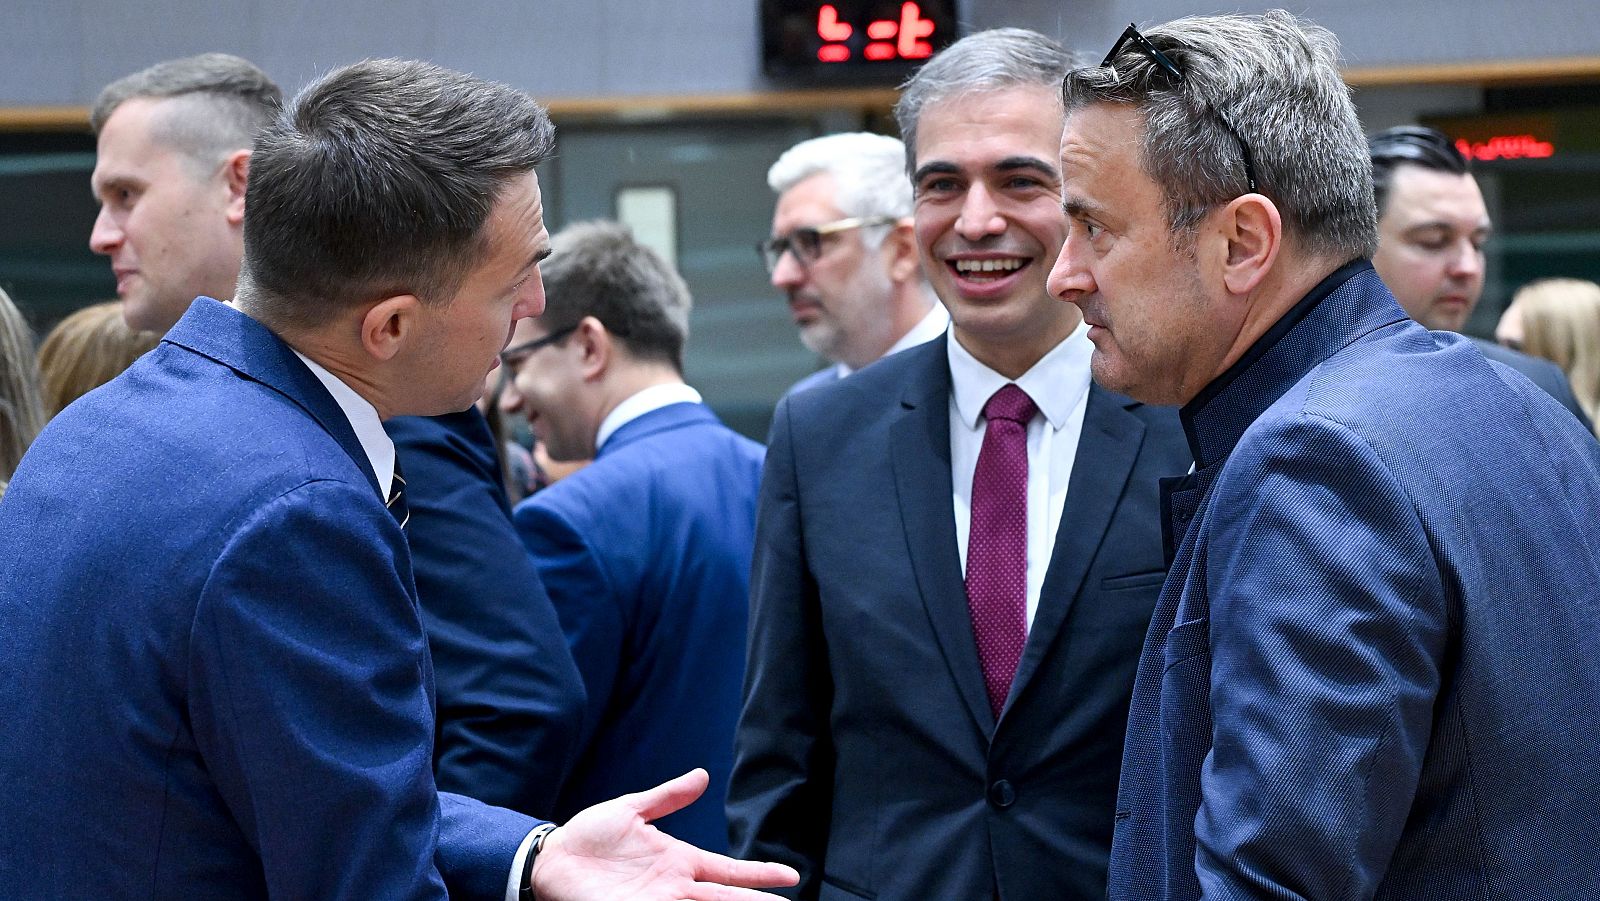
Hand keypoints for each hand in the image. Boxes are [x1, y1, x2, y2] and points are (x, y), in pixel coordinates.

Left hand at [529, 769, 797, 900]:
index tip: (791, 876)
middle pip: (726, 900)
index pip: (729, 871)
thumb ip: (668, 797)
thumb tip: (702, 776)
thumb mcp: (632, 809)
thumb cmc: (589, 836)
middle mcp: (674, 888)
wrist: (551, 858)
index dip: (759, 874)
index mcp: (679, 862)